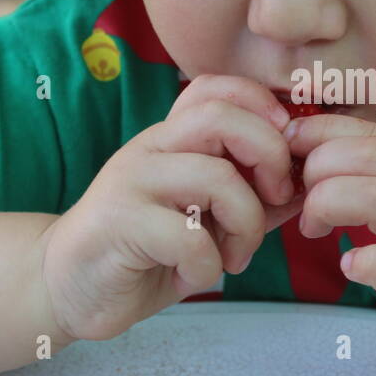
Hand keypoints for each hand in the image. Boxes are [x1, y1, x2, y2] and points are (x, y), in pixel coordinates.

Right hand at [39, 75, 304, 340]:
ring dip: (246, 225)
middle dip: (269, 157)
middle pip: (223, 118)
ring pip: (217, 178)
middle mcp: (150, 149)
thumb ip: (251, 199)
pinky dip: (208, 265)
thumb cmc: (146, 252)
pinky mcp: (118, 224)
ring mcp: (131, 182)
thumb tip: (306, 184)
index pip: (216, 89)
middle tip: (274, 200)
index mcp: (171, 139)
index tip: (285, 152)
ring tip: (235, 255)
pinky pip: (190, 237)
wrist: (69, 287)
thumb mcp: (207, 221)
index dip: (263, 107)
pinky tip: (195, 275)